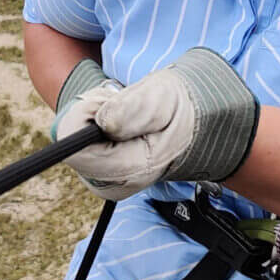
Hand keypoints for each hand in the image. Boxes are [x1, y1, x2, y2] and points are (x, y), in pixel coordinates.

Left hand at [62, 48, 258, 200]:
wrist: (205, 124)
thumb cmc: (187, 106)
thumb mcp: (164, 96)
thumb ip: (132, 109)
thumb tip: (99, 121)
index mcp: (131, 169)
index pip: (77, 148)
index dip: (85, 116)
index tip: (108, 101)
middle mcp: (116, 182)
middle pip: (74, 147)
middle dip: (90, 118)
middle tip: (121, 104)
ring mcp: (111, 179)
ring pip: (78, 146)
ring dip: (95, 122)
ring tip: (128, 112)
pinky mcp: (108, 172)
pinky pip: (87, 147)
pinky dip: (99, 129)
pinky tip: (124, 122)